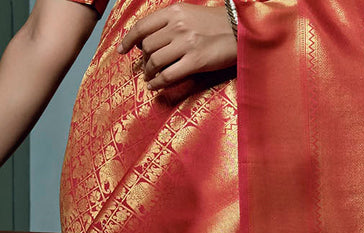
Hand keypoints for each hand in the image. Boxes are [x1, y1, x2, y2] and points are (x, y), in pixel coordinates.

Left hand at [118, 2, 235, 91]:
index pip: (142, 26)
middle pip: (147, 46)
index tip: (123, 49)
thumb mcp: (188, 13)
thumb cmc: (215, 23)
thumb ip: (170, 22)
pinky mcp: (195, 62)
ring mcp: (185, 44)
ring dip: (149, 72)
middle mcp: (176, 26)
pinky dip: (157, 82)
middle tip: (145, 67)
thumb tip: (151, 39)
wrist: (239, 29)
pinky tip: (154, 86)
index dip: (128, 40)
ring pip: (155, 61)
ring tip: (150, 78)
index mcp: (173, 12)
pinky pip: (168, 75)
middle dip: (143, 60)